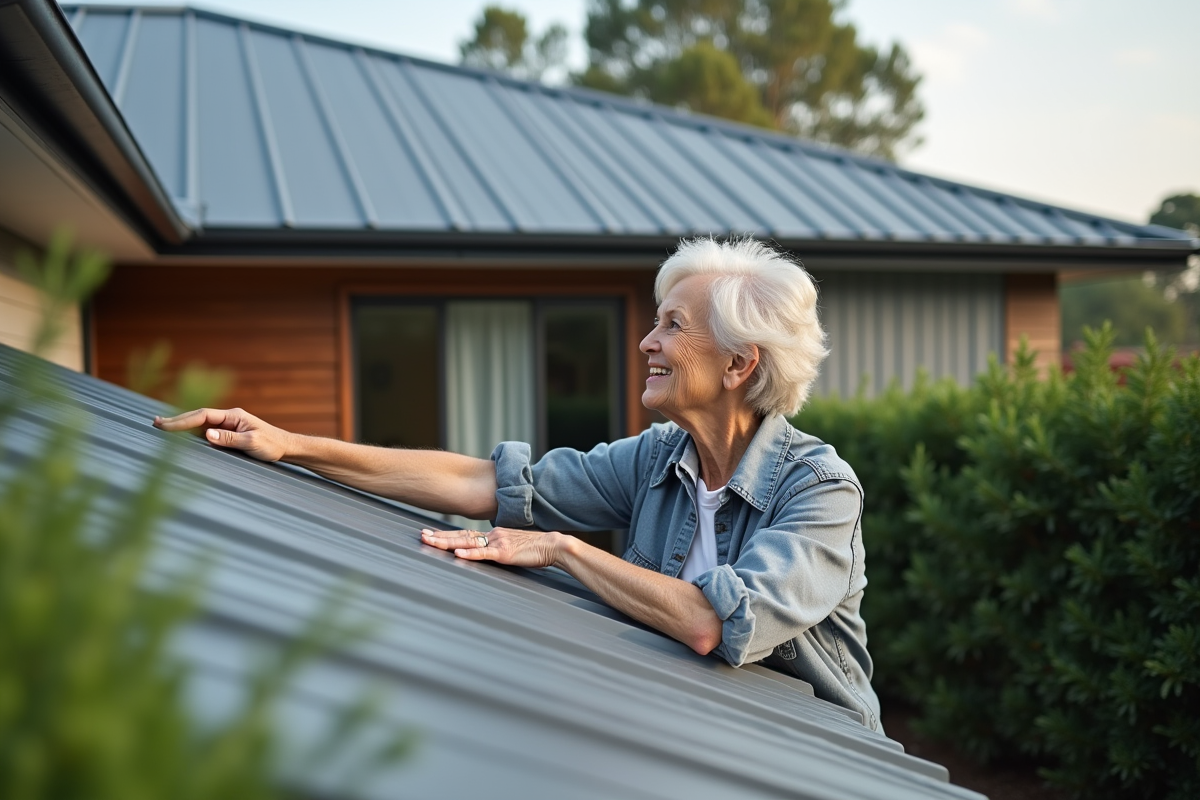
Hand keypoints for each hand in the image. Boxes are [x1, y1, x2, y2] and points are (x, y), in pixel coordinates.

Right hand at [152, 407, 292, 462]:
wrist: (286, 447)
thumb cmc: (272, 445)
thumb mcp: (252, 442)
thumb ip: (230, 438)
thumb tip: (207, 434)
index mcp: (233, 415)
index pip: (202, 415)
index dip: (183, 421)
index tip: (166, 426)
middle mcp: (228, 417)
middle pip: (197, 416)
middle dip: (176, 420)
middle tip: (155, 423)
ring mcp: (227, 425)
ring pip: (199, 423)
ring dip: (180, 425)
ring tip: (160, 426)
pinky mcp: (227, 434)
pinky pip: (205, 431)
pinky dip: (190, 432)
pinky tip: (179, 435)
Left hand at [419, 527, 565, 568]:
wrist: (553, 545)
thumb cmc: (536, 548)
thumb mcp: (514, 546)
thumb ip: (499, 548)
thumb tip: (490, 553)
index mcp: (494, 534)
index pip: (465, 533)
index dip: (447, 534)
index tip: (430, 533)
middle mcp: (493, 535)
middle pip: (461, 536)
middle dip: (439, 537)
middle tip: (421, 536)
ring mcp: (498, 543)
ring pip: (467, 542)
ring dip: (447, 543)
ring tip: (430, 542)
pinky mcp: (505, 553)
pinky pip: (484, 553)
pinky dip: (470, 553)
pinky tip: (457, 553)